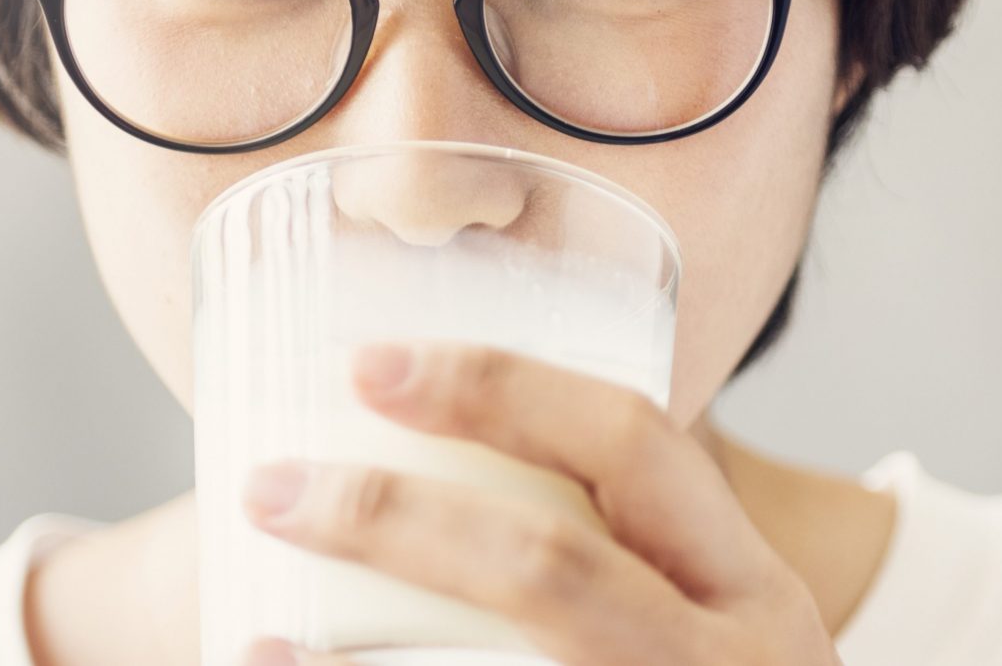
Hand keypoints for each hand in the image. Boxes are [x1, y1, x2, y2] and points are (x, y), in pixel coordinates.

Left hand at [238, 342, 842, 665]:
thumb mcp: (696, 614)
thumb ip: (610, 547)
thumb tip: (433, 455)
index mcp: (745, 586)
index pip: (633, 442)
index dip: (501, 387)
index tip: (370, 365)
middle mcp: (726, 663)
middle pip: (550, 569)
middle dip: (395, 517)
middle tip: (275, 487)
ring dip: (344, 657)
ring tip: (257, 619)